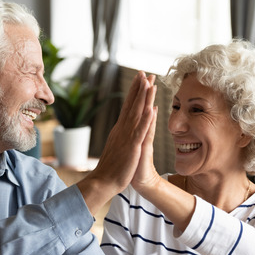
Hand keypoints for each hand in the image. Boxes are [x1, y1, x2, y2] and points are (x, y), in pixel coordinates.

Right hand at [94, 72, 157, 189]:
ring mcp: (126, 137)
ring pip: (136, 113)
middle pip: (132, 105)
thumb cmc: (111, 168)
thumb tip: (123, 128)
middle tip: (145, 72)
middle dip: (139, 88)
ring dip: (143, 98)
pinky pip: (140, 131)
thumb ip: (121, 136)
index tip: (140, 79)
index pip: (128, 106)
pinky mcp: (132, 147)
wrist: (103, 181)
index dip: (134, 92)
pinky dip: (145, 119)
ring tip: (149, 83)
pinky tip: (151, 109)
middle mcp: (122, 129)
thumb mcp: (118, 147)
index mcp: (120, 129)